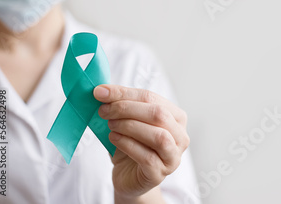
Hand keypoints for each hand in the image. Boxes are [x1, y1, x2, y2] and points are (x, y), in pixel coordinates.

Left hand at [93, 84, 189, 202]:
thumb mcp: (127, 121)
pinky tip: (114, 138)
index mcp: (176, 117)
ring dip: (130, 127)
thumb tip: (102, 90)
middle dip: (127, 109)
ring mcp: (173, 157)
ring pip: (159, 136)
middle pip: (158, 114)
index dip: (125, 93)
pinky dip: (128, 144)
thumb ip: (120, 105)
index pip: (152, 98)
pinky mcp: (160, 174)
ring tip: (111, 125)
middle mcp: (180, 136)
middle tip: (104, 110)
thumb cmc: (130, 145)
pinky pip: (148, 157)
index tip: (100, 92)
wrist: (127, 176)